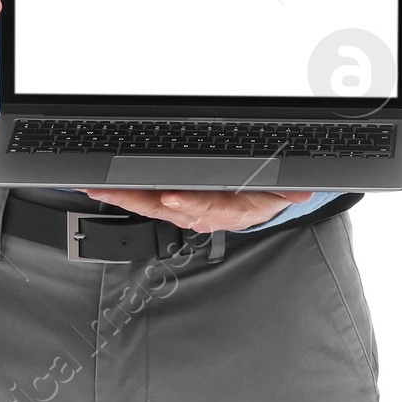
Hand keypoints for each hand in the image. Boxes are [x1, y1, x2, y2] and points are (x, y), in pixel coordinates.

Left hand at [83, 185, 309, 232]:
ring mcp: (185, 211)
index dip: (187, 204)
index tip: (170, 198)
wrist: (259, 206)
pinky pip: (147, 201)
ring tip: (99, 188)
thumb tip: (302, 189)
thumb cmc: (264, 196)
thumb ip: (288, 190)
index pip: (205, 206)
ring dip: (123, 198)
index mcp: (227, 210)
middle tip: (108, 190)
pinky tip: (107, 191)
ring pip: (150, 205)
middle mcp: (201, 213)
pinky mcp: (174, 205)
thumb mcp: (281, 193)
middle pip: (164, 207)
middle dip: (134, 200)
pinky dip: (126, 196)